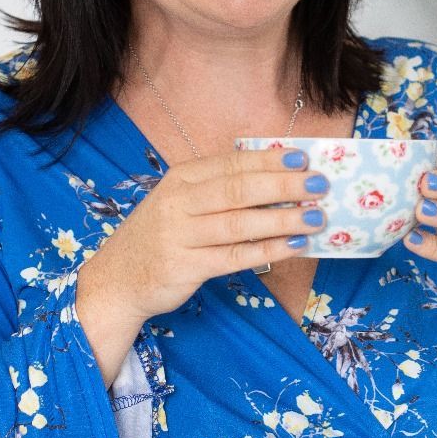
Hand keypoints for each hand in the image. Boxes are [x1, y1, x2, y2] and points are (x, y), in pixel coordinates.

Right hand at [78, 148, 329, 324]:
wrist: (117, 279)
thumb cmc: (160, 236)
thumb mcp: (180, 202)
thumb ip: (218, 190)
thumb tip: (277, 181)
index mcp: (182, 178)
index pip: (232, 164)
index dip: (269, 160)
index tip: (304, 159)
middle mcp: (179, 202)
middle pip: (238, 189)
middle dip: (283, 186)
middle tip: (319, 185)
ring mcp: (180, 235)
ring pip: (240, 223)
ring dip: (282, 219)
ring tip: (315, 217)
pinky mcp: (186, 267)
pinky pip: (235, 256)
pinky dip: (268, 250)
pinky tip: (294, 246)